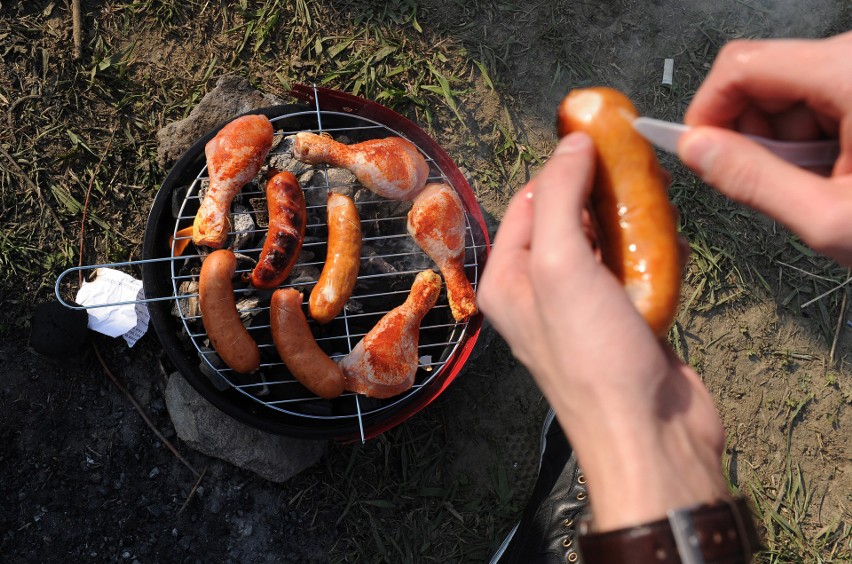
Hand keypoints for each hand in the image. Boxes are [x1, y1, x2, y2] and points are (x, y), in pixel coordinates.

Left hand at [478, 133, 728, 531]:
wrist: (649, 434)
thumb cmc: (592, 355)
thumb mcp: (561, 264)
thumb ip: (560, 197)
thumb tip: (572, 142)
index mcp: (507, 280)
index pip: (527, 203)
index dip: (560, 169)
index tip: (597, 139)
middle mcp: (538, 294)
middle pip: (567, 220)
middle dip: (599, 193)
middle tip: (635, 168)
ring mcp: (582, 309)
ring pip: (605, 243)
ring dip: (629, 221)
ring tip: (656, 203)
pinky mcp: (624, 322)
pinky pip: (634, 271)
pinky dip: (652, 254)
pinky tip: (671, 245)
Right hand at [679, 31, 851, 264]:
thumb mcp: (828, 218)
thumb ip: (751, 180)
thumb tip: (696, 151)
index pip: (741, 66)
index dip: (707, 110)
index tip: (700, 152)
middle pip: (763, 75)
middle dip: (749, 132)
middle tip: (768, 184)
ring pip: (788, 89)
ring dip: (783, 141)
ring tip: (817, 185)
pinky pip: (819, 97)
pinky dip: (812, 138)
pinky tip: (836, 172)